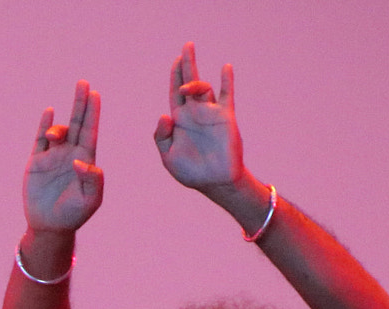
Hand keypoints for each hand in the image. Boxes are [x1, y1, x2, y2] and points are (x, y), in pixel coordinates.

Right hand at [23, 80, 103, 232]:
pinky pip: (39, 140)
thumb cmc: (74, 214)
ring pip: (58, 132)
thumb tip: (81, 161)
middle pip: (76, 123)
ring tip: (54, 138)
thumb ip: (92, 181)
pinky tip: (49, 112)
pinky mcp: (36, 163)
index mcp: (86, 159)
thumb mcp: (90, 200)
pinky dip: (44, 126)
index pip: (90, 131)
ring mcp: (52, 157)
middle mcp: (70, 154)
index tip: (95, 94)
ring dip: (58, 128)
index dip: (93, 113)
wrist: (49, 226)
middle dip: (80, 103)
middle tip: (83, 83)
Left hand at [153, 42, 243, 191]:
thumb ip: (161, 137)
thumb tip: (164, 115)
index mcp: (179, 120)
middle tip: (187, 46)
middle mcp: (194, 113)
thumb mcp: (168, 156)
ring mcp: (210, 114)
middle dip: (187, 65)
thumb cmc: (190, 171)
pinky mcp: (225, 118)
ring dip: (197, 82)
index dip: (174, 77)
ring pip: (205, 89)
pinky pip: (227, 96)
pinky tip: (225, 68)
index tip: (175, 61)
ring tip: (190, 85)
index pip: (175, 93)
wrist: (214, 182)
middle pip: (190, 83)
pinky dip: (227, 82)